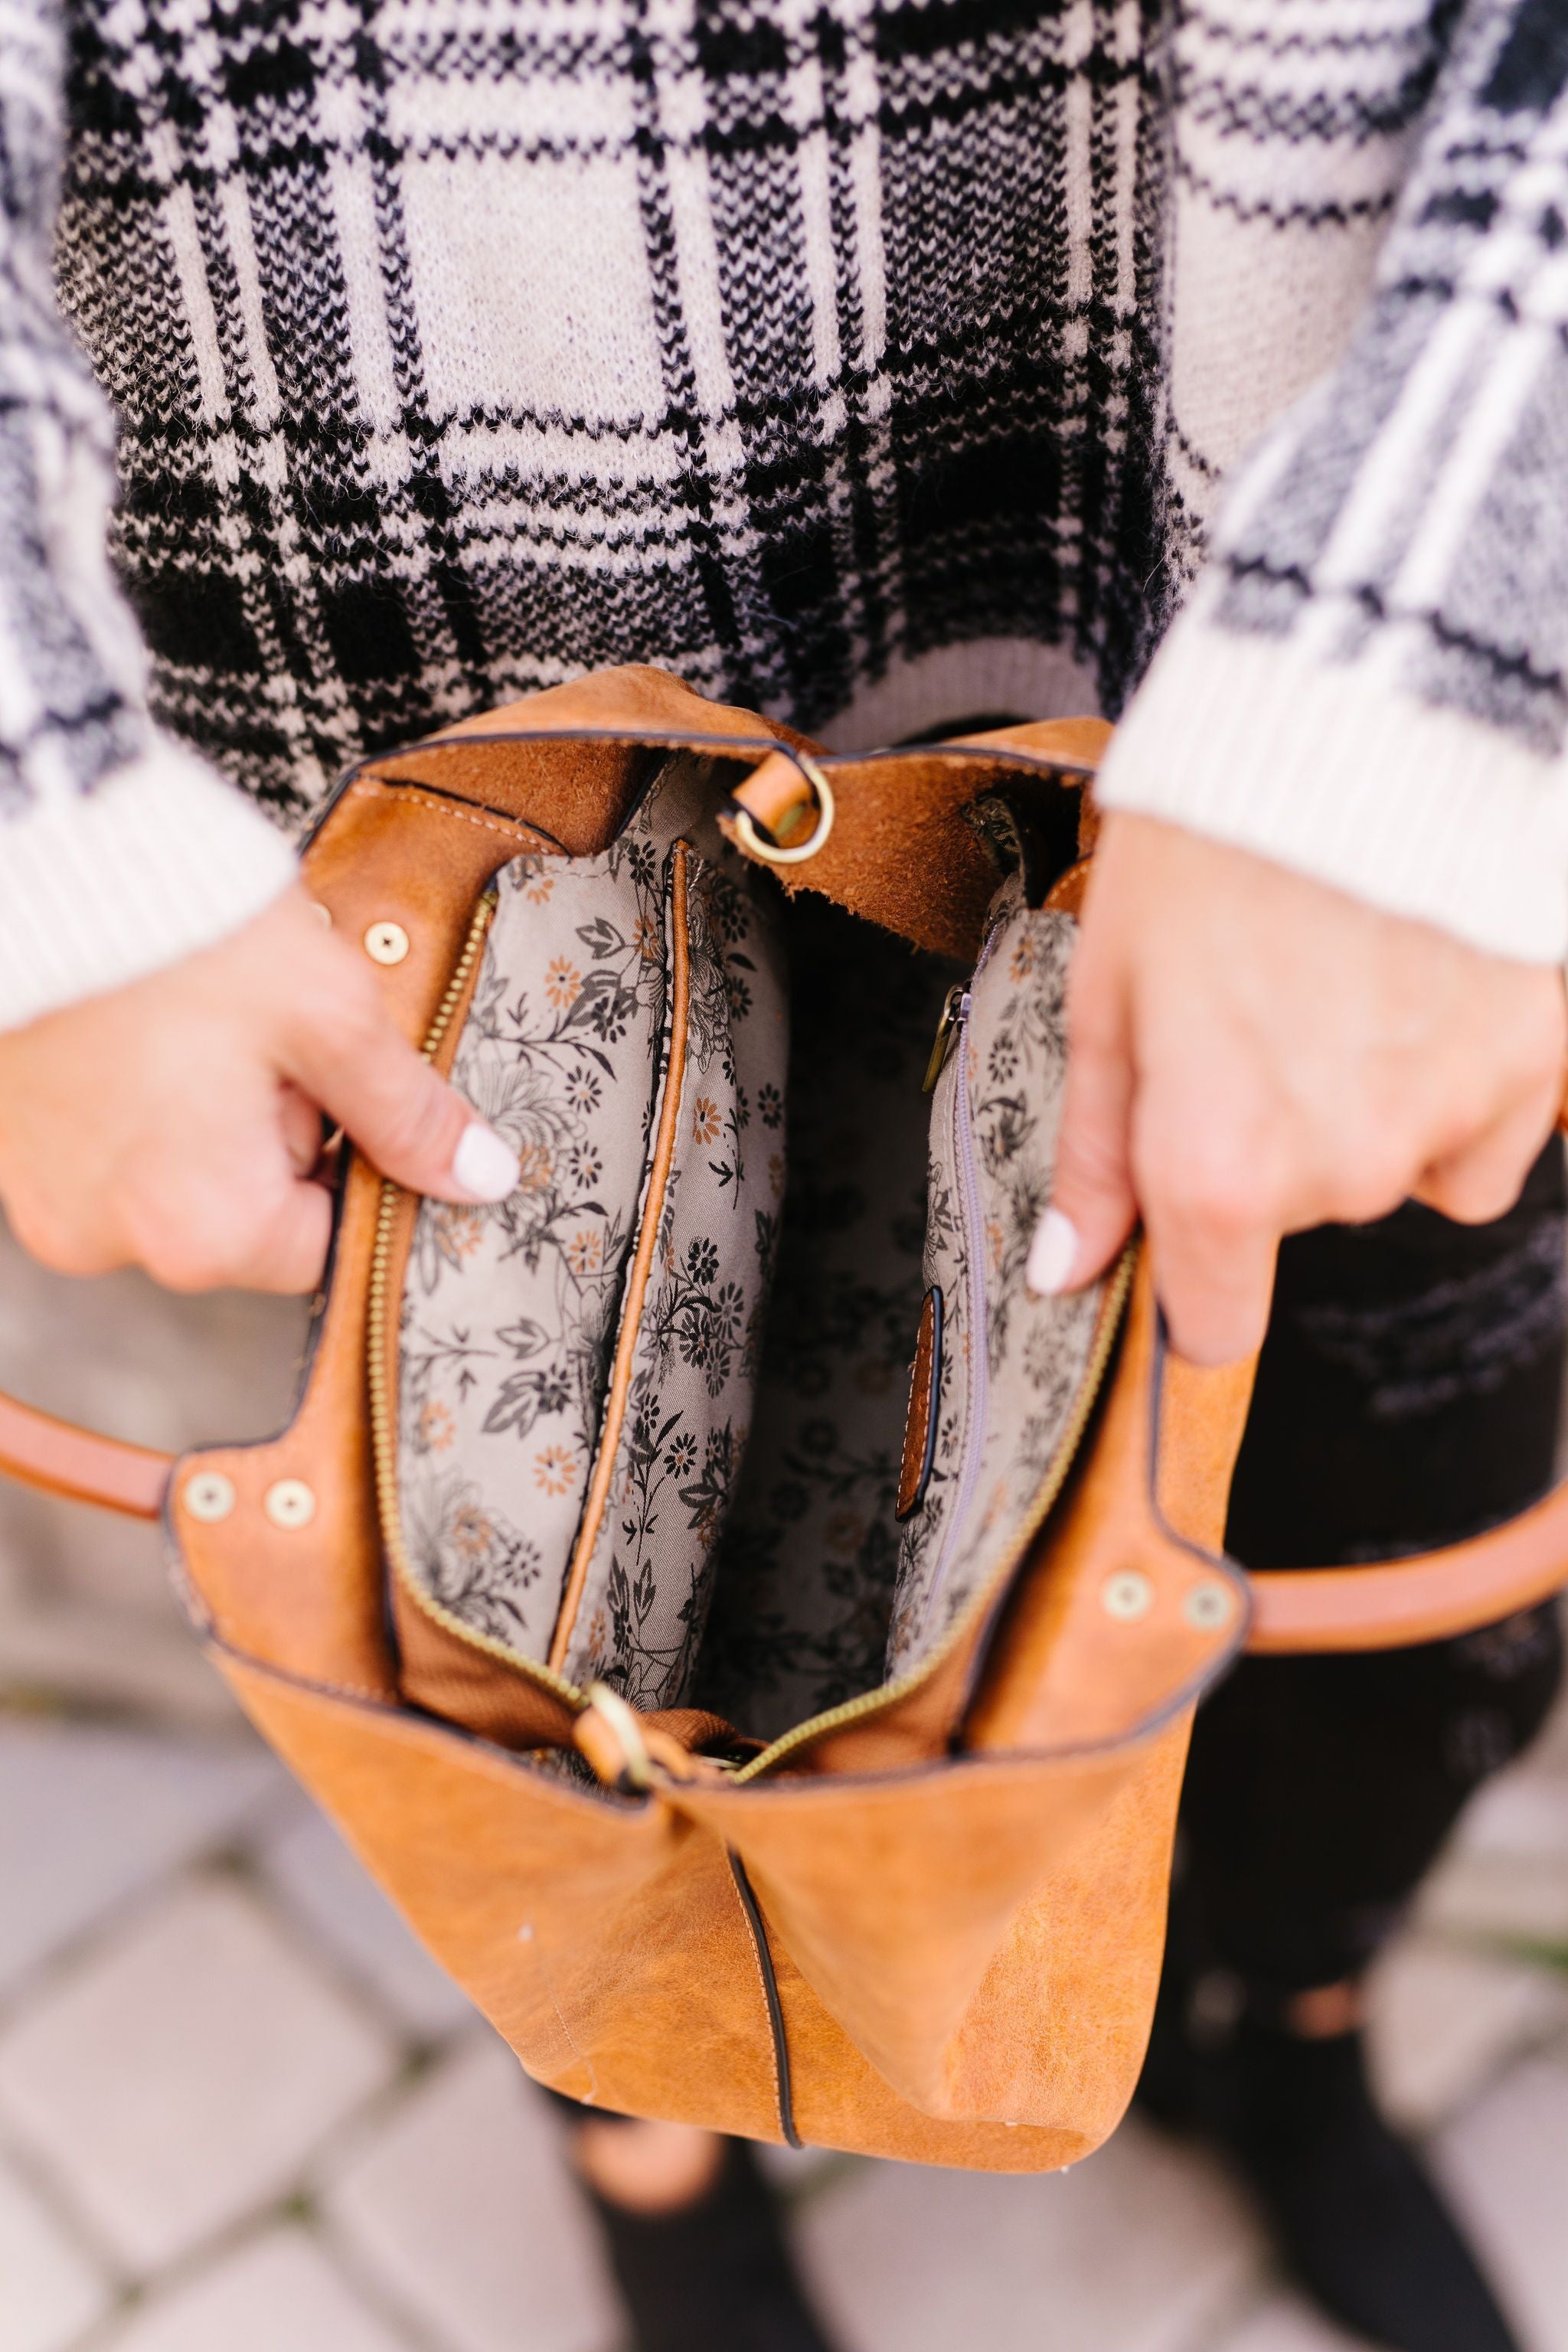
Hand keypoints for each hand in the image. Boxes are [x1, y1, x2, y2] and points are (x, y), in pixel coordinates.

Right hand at [0, 886, 519, 1293]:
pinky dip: (141, 1098)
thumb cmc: (179, 935)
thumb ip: (408, 1113)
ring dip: (207, 1111)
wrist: (37, 861)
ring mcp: (51, 1203)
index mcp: (202, 1231)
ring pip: (178, 1177)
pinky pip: (111, 1149)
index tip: (335, 1081)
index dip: (349, 1159)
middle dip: (273, 1128)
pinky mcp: (14, 1154)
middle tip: (259, 1033)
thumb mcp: (329, 1017)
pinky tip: (146, 1026)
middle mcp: (113, 1241)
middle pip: (246, 1213)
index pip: (322, 1243)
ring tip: (195, 1021)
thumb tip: (481, 1179)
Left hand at [1029, 814, 1567, 1364]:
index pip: (1213, 1323)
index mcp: (1217, 1166)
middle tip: (1254, 1009)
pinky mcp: (1533, 1070)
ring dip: (1361, 1110)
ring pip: (1389, 1175)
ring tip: (1336, 982)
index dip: (1192, 1283)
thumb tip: (1067, 1268)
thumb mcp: (1109, 990)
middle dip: (1268, 1140)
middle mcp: (1341, 1171)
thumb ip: (1097, 1149)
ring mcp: (1447, 1125)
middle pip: (1297, 1218)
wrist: (1376, 713)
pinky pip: (1480, 1139)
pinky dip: (1449, 1092)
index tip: (1186, 1225)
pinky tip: (1416, 998)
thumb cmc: (1218, 839)